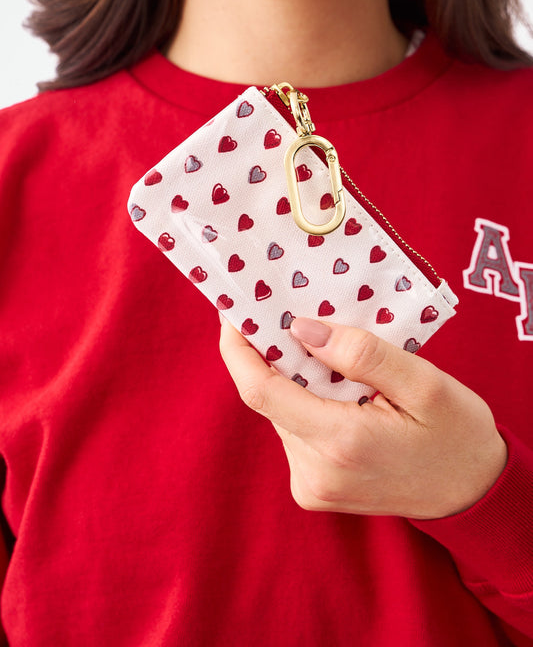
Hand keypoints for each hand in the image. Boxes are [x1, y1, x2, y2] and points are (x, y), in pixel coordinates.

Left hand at [219, 317, 507, 519]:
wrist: (471, 493)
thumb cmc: (456, 435)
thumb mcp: (425, 383)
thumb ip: (363, 354)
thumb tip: (301, 329)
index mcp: (341, 443)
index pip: (261, 391)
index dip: (238, 349)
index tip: (232, 313)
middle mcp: (315, 471)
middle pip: (271, 398)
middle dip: (276, 354)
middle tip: (293, 313)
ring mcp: (312, 486)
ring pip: (282, 412)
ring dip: (296, 378)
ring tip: (330, 352)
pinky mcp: (314, 490)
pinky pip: (295, 430)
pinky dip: (307, 401)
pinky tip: (338, 387)